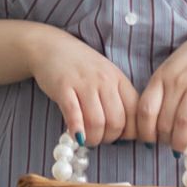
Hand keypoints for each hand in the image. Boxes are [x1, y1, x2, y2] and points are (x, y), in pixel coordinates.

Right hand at [23, 24, 139, 145]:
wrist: (51, 47)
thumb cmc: (81, 68)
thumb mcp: (107, 78)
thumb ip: (118, 100)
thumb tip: (128, 133)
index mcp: (119, 80)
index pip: (135, 113)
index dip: (131, 132)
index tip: (121, 138)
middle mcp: (105, 80)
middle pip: (116, 122)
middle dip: (109, 139)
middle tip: (100, 139)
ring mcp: (84, 83)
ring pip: (97, 122)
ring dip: (93, 139)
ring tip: (87, 139)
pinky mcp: (63, 87)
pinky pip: (74, 114)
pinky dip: (77, 130)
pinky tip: (76, 136)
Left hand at [136, 20, 186, 152]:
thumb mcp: (169, 71)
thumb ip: (160, 94)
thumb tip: (152, 127)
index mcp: (161, 77)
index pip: (145, 110)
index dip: (145, 132)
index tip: (150, 142)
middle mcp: (177, 80)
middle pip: (164, 120)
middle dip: (165, 140)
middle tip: (170, 147)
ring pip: (184, 121)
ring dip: (182, 141)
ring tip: (184, 149)